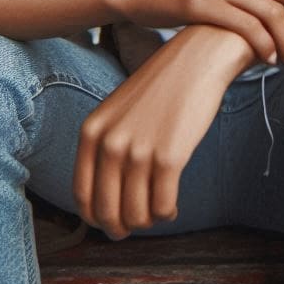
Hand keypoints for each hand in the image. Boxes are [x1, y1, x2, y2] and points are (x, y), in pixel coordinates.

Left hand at [73, 24, 254, 238]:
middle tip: (138, 224)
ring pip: (136, 214)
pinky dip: (167, 212)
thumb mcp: (122, 110)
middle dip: (122, 226)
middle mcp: (110, 143)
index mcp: (92, 131)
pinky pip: (162, 205)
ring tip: (160, 210)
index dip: (96, 217)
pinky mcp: (170, 157)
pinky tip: (173, 206)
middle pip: (106, 211)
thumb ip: (109, 144)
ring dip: (148, 220)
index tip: (112, 222)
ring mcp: (139, 151)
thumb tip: (108, 194)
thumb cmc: (166, 84)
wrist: (201, 57)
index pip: (82, 196)